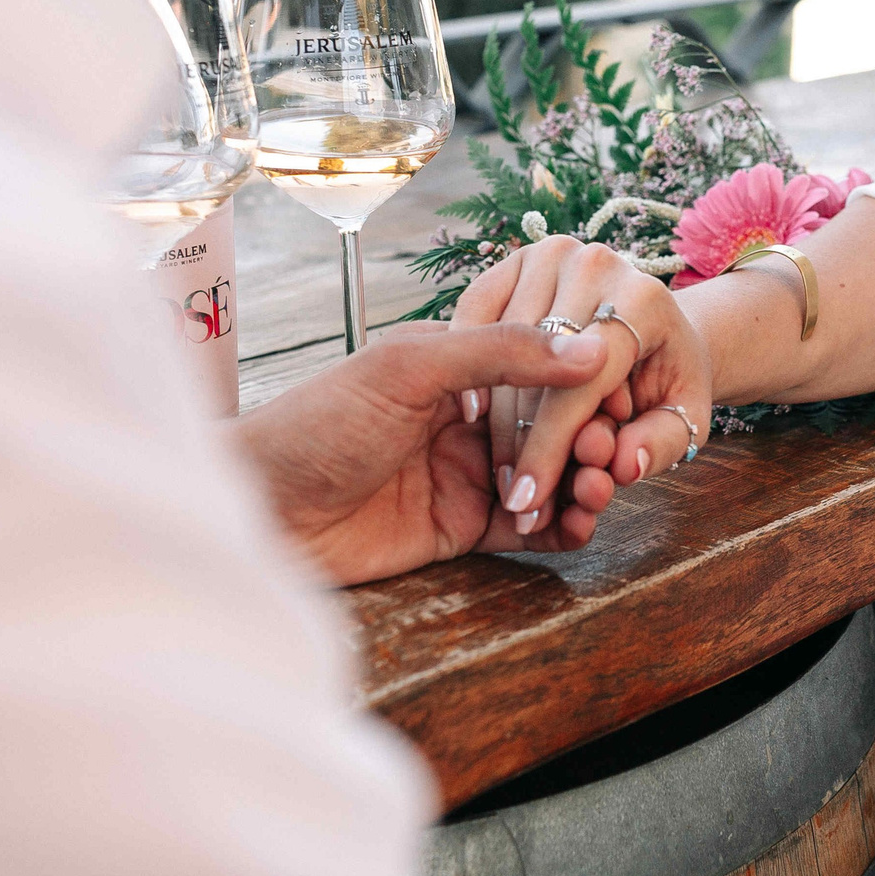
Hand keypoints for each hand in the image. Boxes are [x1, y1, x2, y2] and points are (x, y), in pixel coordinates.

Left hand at [233, 322, 622, 585]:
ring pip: (549, 478)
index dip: (583, 384)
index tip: (616, 398)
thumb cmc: (317, 423)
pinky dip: (561, 527)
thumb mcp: (410, 368)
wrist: (259, 509)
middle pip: (553, 425)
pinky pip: (528, 528)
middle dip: (589, 438)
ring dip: (582, 483)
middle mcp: (465, 418)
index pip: (539, 367)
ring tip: (597, 490)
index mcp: (454, 365)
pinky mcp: (459, 530)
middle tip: (607, 453)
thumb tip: (588, 345)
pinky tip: (579, 523)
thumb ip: (500, 353)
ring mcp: (464, 475)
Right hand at [449, 236, 715, 514]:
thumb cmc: (668, 379)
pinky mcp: (514, 258)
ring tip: (497, 475)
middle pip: (534, 368)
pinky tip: (472, 417)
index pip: (580, 384)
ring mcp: (549, 255)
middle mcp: (594, 264)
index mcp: (642, 298)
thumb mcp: (685, 416)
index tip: (529, 502)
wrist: (658, 327)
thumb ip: (660, 444)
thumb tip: (624, 465)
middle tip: (511, 501)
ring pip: (498, 347)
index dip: (550, 450)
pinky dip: (468, 363)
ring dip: (491, 418)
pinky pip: (471, 313)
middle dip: (519, 444)